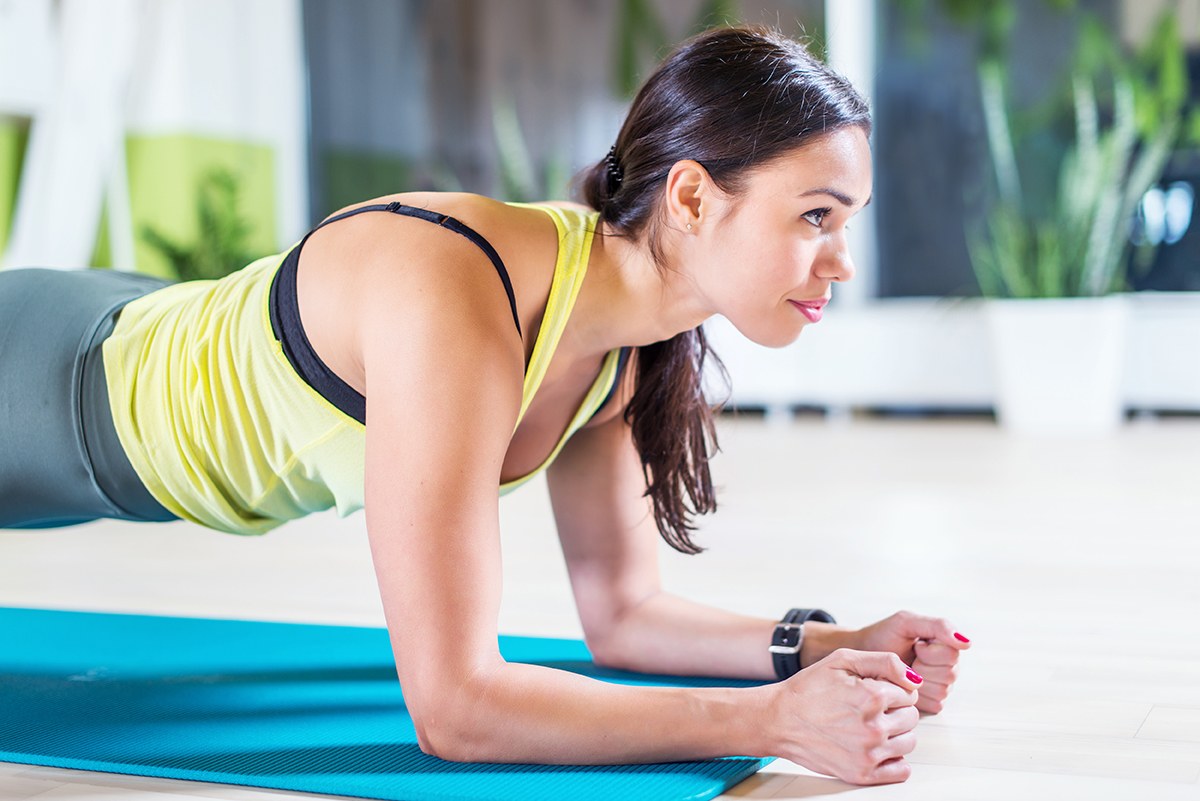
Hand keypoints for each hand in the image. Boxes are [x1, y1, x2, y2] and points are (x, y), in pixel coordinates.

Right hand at [766, 648, 920, 784]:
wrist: (778, 719)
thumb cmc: (807, 689)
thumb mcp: (842, 660)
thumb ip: (884, 662)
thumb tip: (914, 678)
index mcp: (873, 696)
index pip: (909, 693)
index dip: (893, 689)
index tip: (874, 691)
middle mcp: (874, 727)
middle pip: (912, 717)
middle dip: (896, 710)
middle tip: (870, 708)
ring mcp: (868, 753)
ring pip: (909, 742)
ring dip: (895, 733)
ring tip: (870, 726)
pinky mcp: (862, 774)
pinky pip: (901, 771)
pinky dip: (894, 760)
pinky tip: (876, 747)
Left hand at [851, 611, 970, 713]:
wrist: (863, 656)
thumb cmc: (883, 636)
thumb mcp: (906, 622)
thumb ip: (938, 626)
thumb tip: (967, 642)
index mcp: (946, 644)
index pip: (952, 655)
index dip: (929, 652)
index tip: (915, 645)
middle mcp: (948, 666)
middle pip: (949, 674)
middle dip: (923, 667)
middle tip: (908, 659)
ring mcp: (942, 685)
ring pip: (942, 690)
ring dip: (918, 682)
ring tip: (905, 672)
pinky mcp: (933, 702)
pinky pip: (935, 703)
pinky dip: (916, 696)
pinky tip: (904, 686)